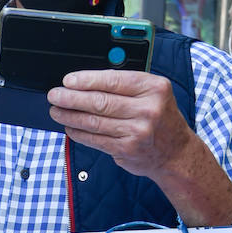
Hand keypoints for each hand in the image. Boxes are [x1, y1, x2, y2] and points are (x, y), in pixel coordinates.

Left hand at [46, 69, 191, 177]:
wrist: (176, 152)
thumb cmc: (161, 117)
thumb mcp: (154, 93)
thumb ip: (127, 84)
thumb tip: (88, 81)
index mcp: (154, 88)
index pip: (113, 80)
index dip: (86, 80)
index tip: (68, 80)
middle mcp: (148, 110)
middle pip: (101, 101)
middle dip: (72, 98)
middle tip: (55, 95)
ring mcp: (138, 132)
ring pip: (95, 122)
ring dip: (71, 116)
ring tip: (56, 111)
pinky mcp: (127, 150)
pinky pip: (96, 140)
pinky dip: (79, 133)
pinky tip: (70, 127)